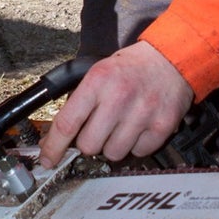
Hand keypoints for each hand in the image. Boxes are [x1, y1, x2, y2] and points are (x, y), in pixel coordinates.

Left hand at [38, 42, 193, 166]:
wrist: (170, 59)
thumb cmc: (130, 68)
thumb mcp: (98, 73)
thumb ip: (78, 103)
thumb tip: (55, 138)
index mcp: (97, 82)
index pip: (67, 123)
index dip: (54, 146)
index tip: (48, 159)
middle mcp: (118, 98)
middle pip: (89, 145)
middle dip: (88, 143)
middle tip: (96, 130)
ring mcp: (142, 113)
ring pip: (113, 154)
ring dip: (112, 145)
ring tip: (120, 125)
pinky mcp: (162, 126)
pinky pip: (138, 153)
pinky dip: (135, 145)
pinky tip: (137, 127)